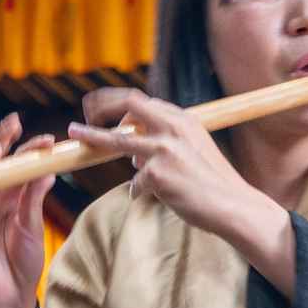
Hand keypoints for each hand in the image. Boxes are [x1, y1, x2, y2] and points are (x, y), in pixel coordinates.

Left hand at [69, 88, 258, 235]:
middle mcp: (174, 128)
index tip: (101, 107)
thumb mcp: (195, 150)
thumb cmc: (214, 182)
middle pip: (128, 106)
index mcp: (183, 120)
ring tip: (74, 133)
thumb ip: (167, 143)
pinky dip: (139, 191)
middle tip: (84, 110)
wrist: (234, 205)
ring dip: (92, 137)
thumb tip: (133, 153)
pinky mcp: (158, 174)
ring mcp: (165, 150)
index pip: (142, 101)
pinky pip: (135, 182)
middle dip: (101, 104)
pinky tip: (151, 196)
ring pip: (117, 141)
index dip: (117, 103)